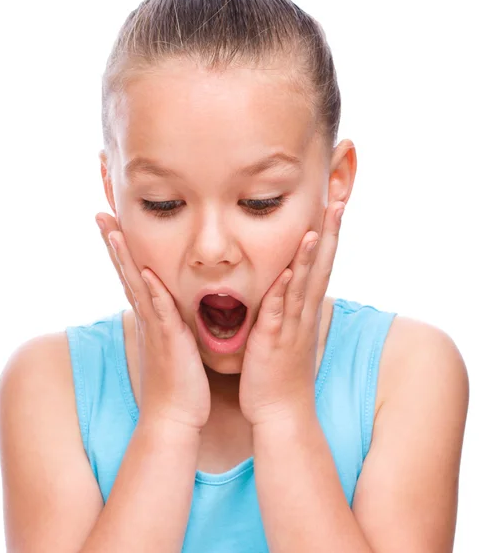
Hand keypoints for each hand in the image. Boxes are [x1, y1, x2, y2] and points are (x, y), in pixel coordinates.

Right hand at [96, 213, 210, 431]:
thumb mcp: (172, 342)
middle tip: (100, 214)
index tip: (113, 222)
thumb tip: (169, 303)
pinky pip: (160, 313)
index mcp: (150, 314)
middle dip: (113, 243)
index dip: (121, 248)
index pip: (132, 274)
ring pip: (137, 286)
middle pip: (126, 272)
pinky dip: (153, 293)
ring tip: (113, 231)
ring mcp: (155, 328)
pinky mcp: (168, 342)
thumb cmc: (177, 379)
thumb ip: (168, 319)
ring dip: (125, 259)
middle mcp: (148, 317)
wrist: (175, 415)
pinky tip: (147, 274)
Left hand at [239, 202, 344, 426]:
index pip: (322, 263)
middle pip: (321, 266)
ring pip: (304, 284)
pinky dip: (284, 292)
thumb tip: (286, 283)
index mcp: (306, 308)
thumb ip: (288, 306)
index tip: (334, 204)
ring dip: (311, 256)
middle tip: (339, 200)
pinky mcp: (274, 342)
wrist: (281, 413)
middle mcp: (304, 313)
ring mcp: (292, 327)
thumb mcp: (289, 332)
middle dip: (330, 232)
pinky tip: (287, 272)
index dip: (329, 234)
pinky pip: (280, 313)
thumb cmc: (280, 371)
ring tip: (318, 225)